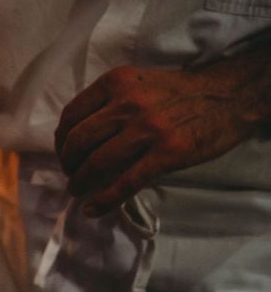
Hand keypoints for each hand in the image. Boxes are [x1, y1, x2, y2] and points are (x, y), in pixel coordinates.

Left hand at [54, 63, 261, 215]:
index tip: (64, 154)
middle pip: (78, 141)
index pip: (72, 116)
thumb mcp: (138, 85)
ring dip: (81, 182)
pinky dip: (104, 200)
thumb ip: (108, 103)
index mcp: (116, 83)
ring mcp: (147, 128)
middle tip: (72, 175)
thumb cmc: (179, 93)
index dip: (61, 141)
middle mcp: (127, 102)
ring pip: (97, 163)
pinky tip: (93, 209)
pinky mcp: (167, 152)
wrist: (229, 96)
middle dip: (68, 164)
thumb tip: (75, 138)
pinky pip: (125, 182)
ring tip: (78, 190)